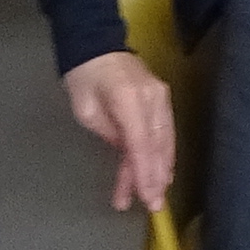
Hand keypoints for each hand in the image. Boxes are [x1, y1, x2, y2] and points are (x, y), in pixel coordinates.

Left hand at [65, 50, 177, 212]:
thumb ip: (111, 135)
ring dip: (161, 169)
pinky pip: (165, 131)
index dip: (145, 173)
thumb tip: (129, 156)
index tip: (147, 198)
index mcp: (129, 99)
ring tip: (155, 194)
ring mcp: (160, 97)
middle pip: (158, 145)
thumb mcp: (87, 111)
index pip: (141, 144)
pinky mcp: (161, 98)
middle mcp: (152, 98)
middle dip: (156, 178)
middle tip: (153, 205)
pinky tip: (163, 172)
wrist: (96, 44)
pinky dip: (163, 153)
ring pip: (166, 140)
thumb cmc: (84, 78)